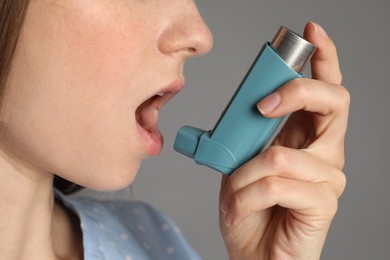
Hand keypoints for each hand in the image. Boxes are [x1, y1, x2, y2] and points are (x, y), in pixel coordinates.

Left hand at [219, 22, 349, 259]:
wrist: (255, 256)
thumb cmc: (249, 209)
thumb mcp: (241, 162)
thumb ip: (248, 134)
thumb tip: (246, 107)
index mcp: (305, 137)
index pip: (325, 90)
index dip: (324, 57)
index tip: (312, 32)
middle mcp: (324, 153)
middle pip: (333, 101)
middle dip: (295, 92)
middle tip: (262, 105)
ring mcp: (328, 178)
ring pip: (281, 154)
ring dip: (243, 175)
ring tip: (233, 193)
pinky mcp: (323, 204)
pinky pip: (276, 184)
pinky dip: (245, 196)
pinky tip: (239, 209)